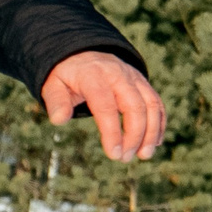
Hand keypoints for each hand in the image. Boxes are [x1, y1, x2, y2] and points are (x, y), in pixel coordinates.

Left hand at [41, 51, 164, 161]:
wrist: (83, 53)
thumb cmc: (66, 76)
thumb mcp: (53, 85)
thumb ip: (56, 101)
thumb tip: (58, 120)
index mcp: (93, 76)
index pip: (106, 106)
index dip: (112, 132)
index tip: (113, 154)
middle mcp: (118, 75)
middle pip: (134, 106)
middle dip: (134, 135)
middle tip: (125, 158)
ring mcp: (133, 78)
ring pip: (151, 104)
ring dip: (151, 132)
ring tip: (144, 155)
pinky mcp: (142, 83)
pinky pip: (156, 103)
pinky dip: (158, 123)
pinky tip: (154, 142)